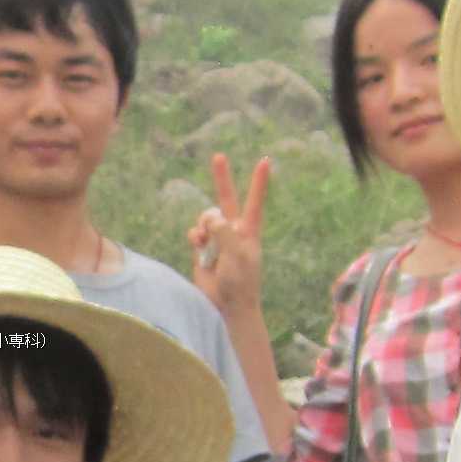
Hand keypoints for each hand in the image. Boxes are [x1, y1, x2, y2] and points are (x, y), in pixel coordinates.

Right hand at [186, 151, 272, 314]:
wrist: (227, 305)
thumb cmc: (240, 282)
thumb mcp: (237, 254)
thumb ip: (224, 232)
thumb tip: (210, 217)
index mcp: (249, 230)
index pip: (255, 201)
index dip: (259, 182)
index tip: (265, 161)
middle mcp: (233, 230)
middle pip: (226, 198)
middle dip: (222, 178)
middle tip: (218, 156)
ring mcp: (217, 239)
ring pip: (206, 217)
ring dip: (203, 225)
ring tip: (206, 242)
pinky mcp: (203, 248)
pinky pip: (195, 232)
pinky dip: (195, 236)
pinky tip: (198, 246)